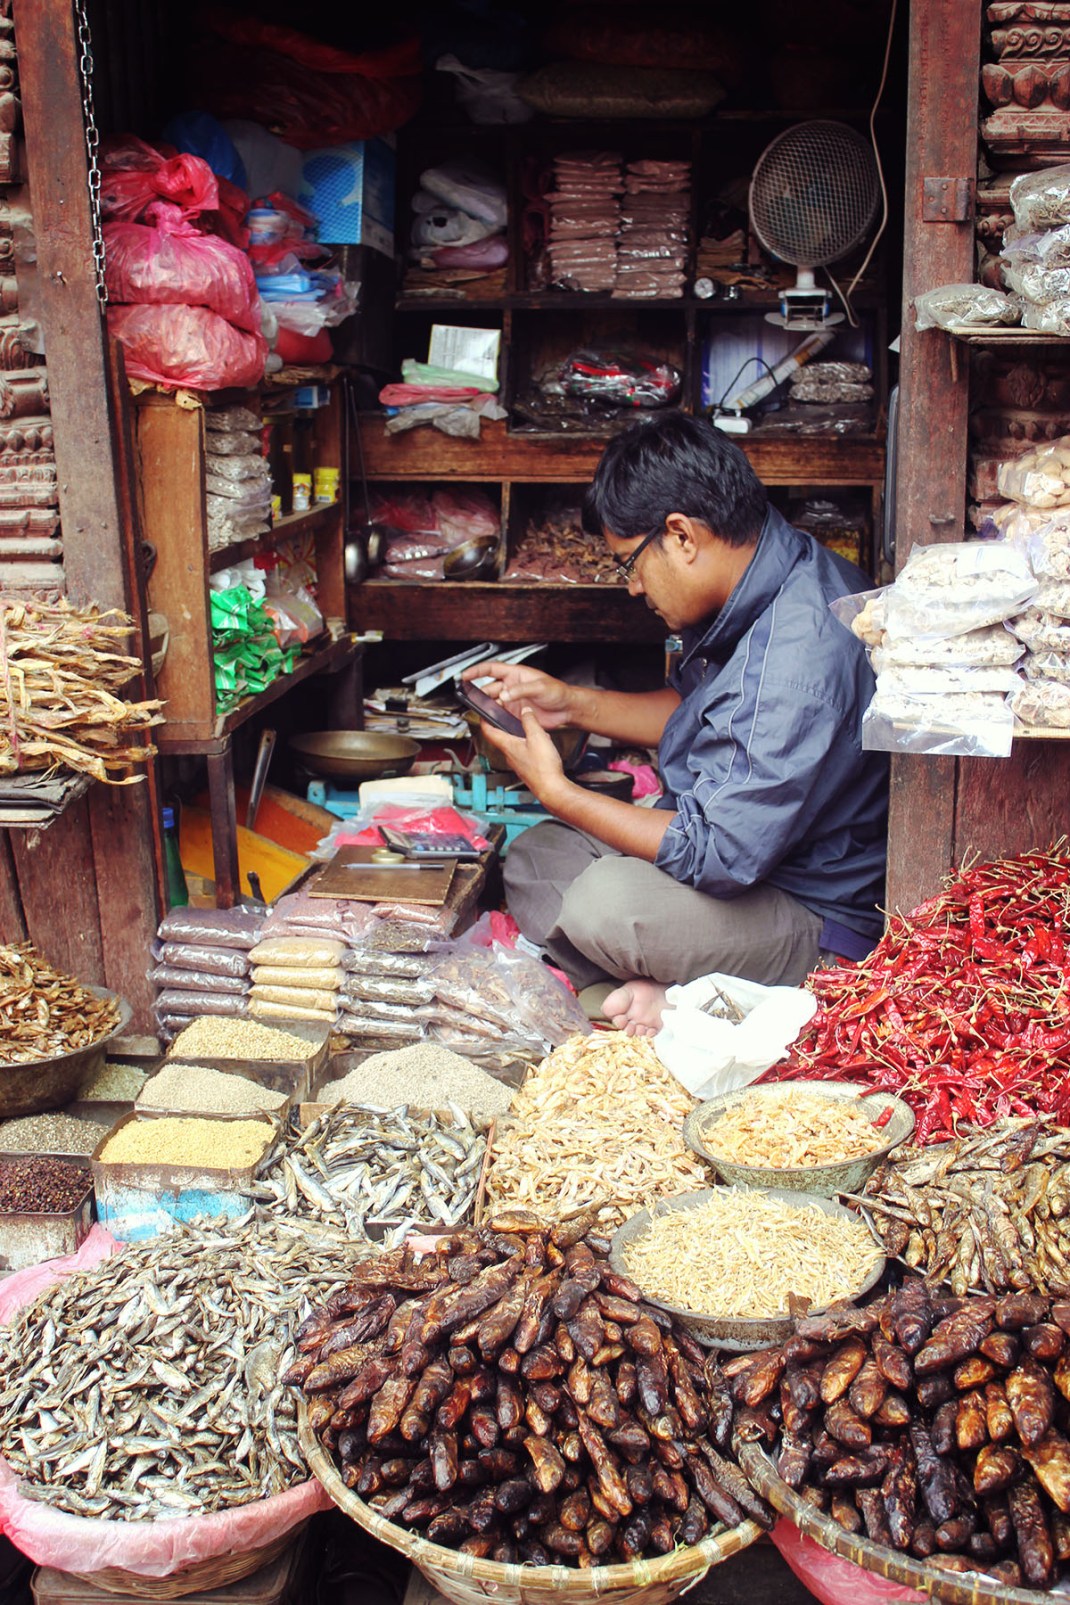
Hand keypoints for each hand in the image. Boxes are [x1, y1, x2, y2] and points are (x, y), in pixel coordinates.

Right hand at [461, 661, 575, 730]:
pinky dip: (495, 718)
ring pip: (493, 703)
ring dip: (487, 707)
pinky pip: (500, 715)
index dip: (477, 671)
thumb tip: (505, 694)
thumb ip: (521, 690)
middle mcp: (512, 686)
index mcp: (516, 674)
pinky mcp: (515, 713)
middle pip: (489, 688)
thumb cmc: (558, 692)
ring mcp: (513, 700)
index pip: (492, 669)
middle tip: (472, 700)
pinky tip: (493, 721)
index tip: (465, 674)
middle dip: (479, 693)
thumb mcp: (540, 687)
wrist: (566, 709)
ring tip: (482, 712)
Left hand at [478, 706, 568, 806]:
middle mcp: (510, 756)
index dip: (484, 721)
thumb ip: (530, 722)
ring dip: (517, 736)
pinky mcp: (526, 768)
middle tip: (504, 717)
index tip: (483, 714)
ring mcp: (517, 763)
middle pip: (500, 738)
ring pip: (513, 746)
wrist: (551, 788)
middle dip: (503, 727)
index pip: (489, 731)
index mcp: (508, 746)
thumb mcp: (537, 737)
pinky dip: (527, 746)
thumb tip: (525, 712)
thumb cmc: (543, 768)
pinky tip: (538, 746)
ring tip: (527, 730)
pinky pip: (522, 753)